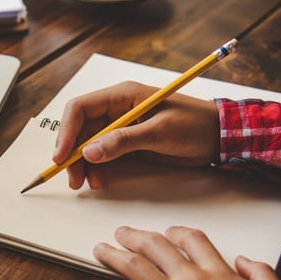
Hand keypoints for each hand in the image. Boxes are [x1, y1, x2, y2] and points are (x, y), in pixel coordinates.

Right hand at [53, 81, 220, 189]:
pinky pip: (102, 154)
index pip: (80, 109)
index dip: (66, 132)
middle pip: (80, 129)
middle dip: (72, 153)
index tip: (62, 157)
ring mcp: (121, 127)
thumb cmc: (195, 125)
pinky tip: (100, 180)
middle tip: (72, 178)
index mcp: (123, 96)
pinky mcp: (127, 143)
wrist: (219, 136)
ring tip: (86, 183)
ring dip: (82, 164)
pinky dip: (97, 168)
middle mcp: (117, 109)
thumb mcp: (160, 132)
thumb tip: (91, 152)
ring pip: (88, 144)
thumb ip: (124, 141)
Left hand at [68, 226, 280, 279]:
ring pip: (134, 269)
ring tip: (99, 249)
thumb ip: (262, 273)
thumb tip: (246, 260)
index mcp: (219, 273)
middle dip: (137, 238)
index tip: (168, 233)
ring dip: (114, 256)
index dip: (177, 234)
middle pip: (157, 248)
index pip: (193, 241)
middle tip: (122, 233)